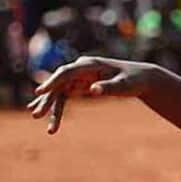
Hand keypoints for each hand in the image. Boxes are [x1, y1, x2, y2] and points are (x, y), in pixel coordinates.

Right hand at [27, 57, 159, 134]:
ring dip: (49, 104)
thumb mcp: (124, 85)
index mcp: (91, 64)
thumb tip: (93, 90)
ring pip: (60, 91)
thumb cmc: (134, 80)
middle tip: (36, 114)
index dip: (52, 81)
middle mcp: (82, 69)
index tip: (40, 91)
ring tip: (37, 117)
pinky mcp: (82, 85)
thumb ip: (108, 87)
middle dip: (47, 98)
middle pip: (59, 83)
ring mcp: (80, 77)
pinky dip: (56, 106)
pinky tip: (45, 115)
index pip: (67, 72)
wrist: (142, 78)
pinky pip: (65, 96)